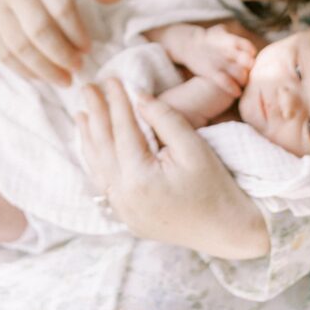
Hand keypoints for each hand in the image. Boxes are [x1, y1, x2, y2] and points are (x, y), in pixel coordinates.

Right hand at [0, 0, 123, 83]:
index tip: (88, 49)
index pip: (60, 6)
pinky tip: (41, 77)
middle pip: (39, 29)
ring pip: (19, 45)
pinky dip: (24, 70)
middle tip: (78, 69)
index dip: (76, 32)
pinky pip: (2, 53)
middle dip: (61, 54)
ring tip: (64, 80)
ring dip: (44, 68)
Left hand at [77, 78, 269, 258]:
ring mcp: (124, 211)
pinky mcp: (129, 217)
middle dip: (96, 114)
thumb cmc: (216, 186)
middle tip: (87, 87)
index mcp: (139, 179)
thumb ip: (164, 119)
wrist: (228, 232)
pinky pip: (105, 183)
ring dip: (89, 138)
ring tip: (81, 113)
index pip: (122, 130)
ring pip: (98, 167)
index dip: (116, 101)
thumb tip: (138, 96)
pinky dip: (96, 161)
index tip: (111, 78)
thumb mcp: (194, 147)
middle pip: (103, 146)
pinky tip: (93, 147)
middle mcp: (124, 197)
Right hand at [174, 23, 256, 95]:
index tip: (250, 61)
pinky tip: (237, 93)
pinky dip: (233, 89)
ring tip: (243, 83)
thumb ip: (236, 39)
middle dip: (250, 69)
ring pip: (239, 73)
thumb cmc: (210, 40)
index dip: (252, 56)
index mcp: (230, 40)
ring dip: (244, 80)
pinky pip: (225, 82)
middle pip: (247, 62)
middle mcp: (226, 50)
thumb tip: (250, 50)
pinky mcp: (210, 72)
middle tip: (249, 74)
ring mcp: (218, 61)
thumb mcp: (221, 32)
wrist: (188, 44)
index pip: (249, 48)